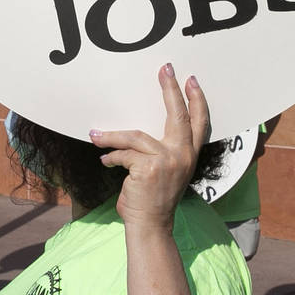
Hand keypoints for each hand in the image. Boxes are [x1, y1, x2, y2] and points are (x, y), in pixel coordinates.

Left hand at [91, 63, 208, 233]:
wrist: (150, 225)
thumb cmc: (152, 198)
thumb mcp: (164, 171)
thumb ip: (160, 151)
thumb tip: (136, 133)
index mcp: (189, 155)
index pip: (199, 123)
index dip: (196, 100)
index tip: (191, 79)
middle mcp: (183, 155)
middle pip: (177, 115)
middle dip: (170, 89)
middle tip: (164, 69)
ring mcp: (168, 161)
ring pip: (136, 136)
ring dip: (112, 136)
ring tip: (95, 136)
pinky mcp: (149, 167)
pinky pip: (124, 152)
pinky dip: (110, 156)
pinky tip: (105, 162)